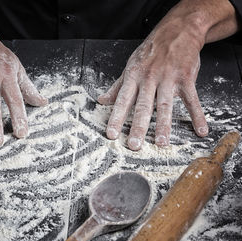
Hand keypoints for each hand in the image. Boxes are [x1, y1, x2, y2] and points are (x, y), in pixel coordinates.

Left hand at [98, 20, 208, 150]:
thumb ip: (117, 86)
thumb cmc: (151, 51)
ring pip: (165, 105)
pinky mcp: (186, 79)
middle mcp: (149, 79)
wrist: (177, 31)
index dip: (116, 118)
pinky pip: (192, 99)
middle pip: (143, 106)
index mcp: (134, 76)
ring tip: (162, 142)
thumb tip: (102, 100)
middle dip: (138, 126)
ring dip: (164, 125)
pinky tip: (200, 129)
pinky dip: (197, 115)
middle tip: (134, 145)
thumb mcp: (130, 66)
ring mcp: (168, 79)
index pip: (123, 100)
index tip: (111, 134)